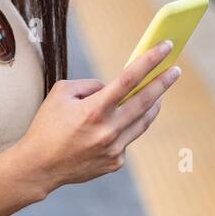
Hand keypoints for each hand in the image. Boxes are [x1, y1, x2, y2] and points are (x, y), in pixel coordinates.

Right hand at [15, 40, 181, 194]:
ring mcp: (114, 149)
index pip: (129, 79)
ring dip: (152, 105)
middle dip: (163, 83)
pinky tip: (115, 125)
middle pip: (145, 101)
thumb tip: (112, 87)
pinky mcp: (115, 162)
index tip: (165, 47)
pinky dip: (124, 127)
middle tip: (175, 70)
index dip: (150, 61)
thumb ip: (91, 85)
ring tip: (158, 93)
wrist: (38, 167)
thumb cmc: (47, 126)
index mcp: (94, 110)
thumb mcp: (61, 93)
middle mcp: (108, 130)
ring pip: (143, 122)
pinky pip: (127, 138)